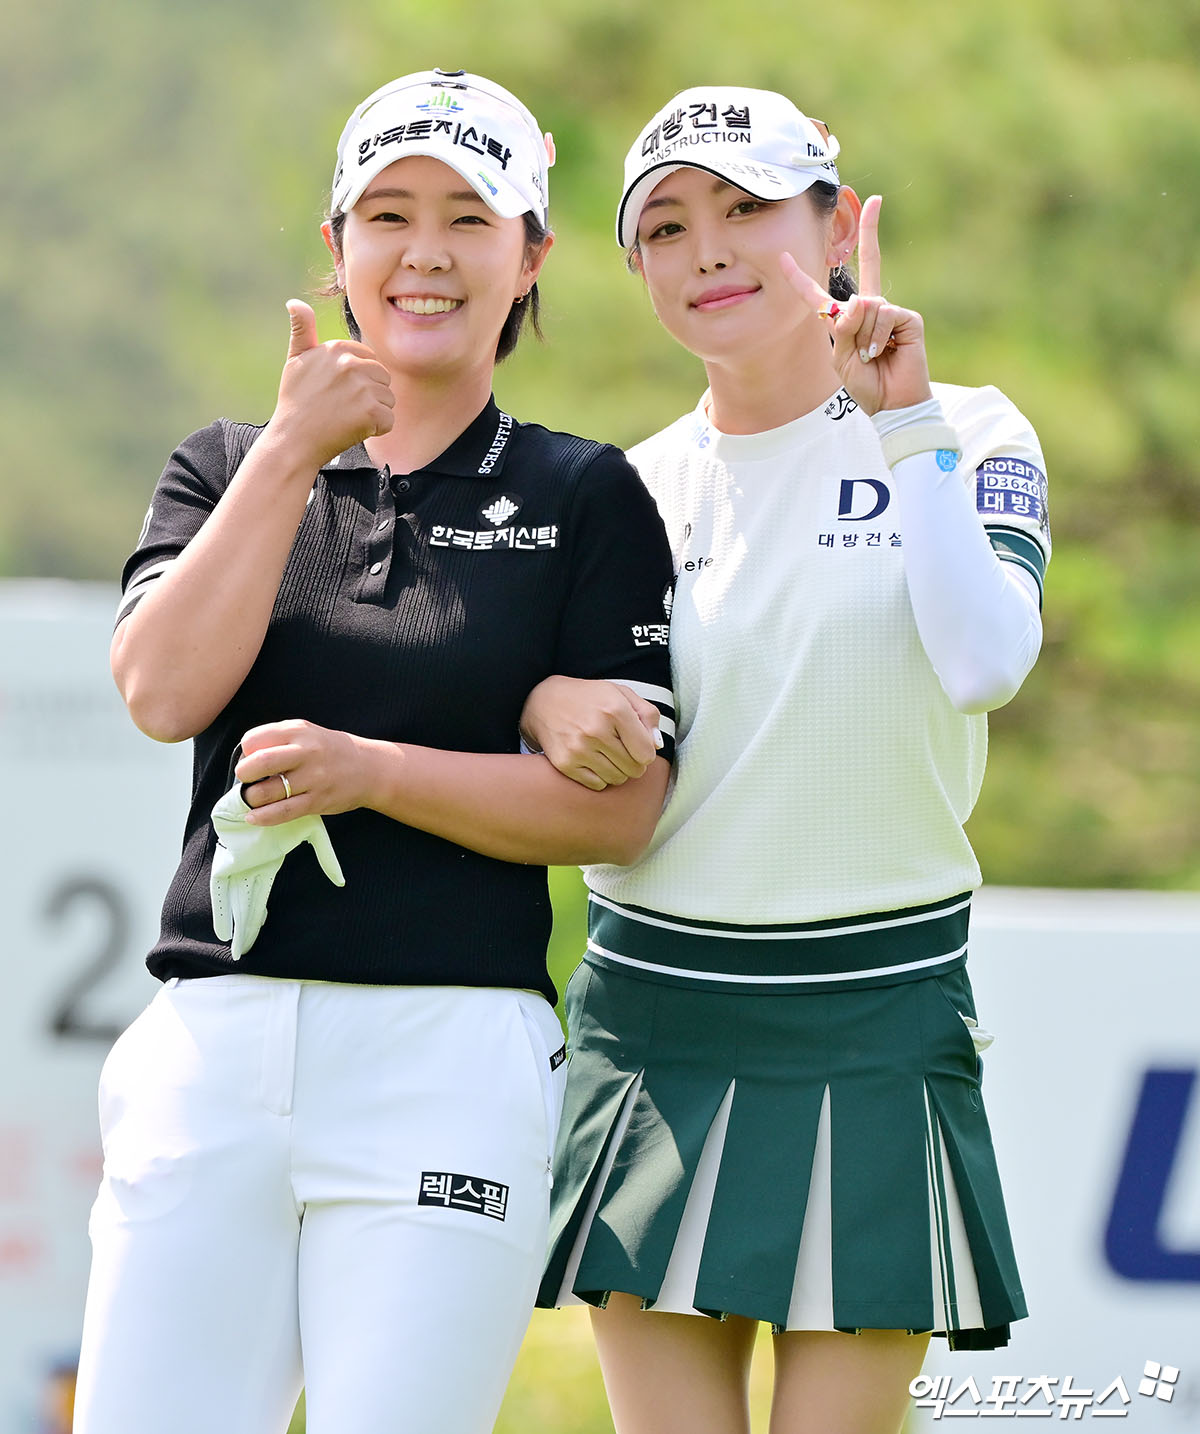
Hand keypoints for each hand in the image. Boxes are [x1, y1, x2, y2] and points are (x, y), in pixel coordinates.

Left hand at [210, 783, 344, 958]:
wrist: (266, 790)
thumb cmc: (289, 806)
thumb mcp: (311, 832)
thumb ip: (325, 855)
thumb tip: (341, 881)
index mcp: (267, 861)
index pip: (262, 891)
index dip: (259, 913)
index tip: (259, 930)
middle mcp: (251, 865)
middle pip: (249, 901)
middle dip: (246, 925)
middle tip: (242, 951)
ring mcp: (239, 864)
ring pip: (235, 899)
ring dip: (235, 923)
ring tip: (235, 948)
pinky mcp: (229, 861)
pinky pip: (222, 888)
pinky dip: (222, 909)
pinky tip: (222, 930)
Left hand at [235, 719, 374, 825]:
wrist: (369, 768)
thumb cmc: (329, 750)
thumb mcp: (305, 732)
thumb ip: (277, 739)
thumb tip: (244, 759)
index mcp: (298, 730)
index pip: (254, 739)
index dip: (245, 752)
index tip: (250, 760)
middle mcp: (305, 752)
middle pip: (259, 762)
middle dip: (244, 774)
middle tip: (247, 780)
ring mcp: (312, 778)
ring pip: (267, 792)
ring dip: (251, 798)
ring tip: (253, 799)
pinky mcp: (317, 801)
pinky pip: (283, 812)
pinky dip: (262, 817)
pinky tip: (253, 817)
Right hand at [265, 300, 395, 468]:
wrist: (293, 440)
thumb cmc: (295, 402)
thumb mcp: (295, 360)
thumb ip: (302, 330)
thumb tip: (295, 302)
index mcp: (337, 348)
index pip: (369, 360)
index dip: (358, 380)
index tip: (337, 391)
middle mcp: (351, 364)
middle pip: (382, 378)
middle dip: (369, 394)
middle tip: (342, 407)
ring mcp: (362, 388)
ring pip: (388, 399)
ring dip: (373, 413)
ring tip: (347, 418)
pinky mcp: (371, 412)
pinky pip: (389, 420)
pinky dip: (376, 430)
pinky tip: (354, 430)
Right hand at [520, 676, 662, 790]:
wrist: (544, 702)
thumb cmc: (589, 698)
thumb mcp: (621, 694)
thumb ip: (647, 715)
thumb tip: (657, 744)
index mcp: (615, 710)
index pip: (646, 753)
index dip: (646, 752)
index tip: (638, 745)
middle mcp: (596, 731)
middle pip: (634, 769)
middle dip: (634, 763)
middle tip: (623, 750)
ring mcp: (578, 749)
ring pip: (617, 779)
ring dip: (618, 771)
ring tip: (608, 755)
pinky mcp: (565, 764)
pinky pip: (597, 785)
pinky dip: (600, 777)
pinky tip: (593, 761)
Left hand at [779, 195, 931, 415]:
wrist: (892, 404)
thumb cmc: (866, 384)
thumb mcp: (841, 358)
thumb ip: (841, 330)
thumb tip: (858, 302)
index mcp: (845, 321)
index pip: (819, 295)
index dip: (799, 278)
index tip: (782, 256)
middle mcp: (869, 309)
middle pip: (866, 269)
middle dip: (868, 241)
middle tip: (874, 218)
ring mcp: (889, 311)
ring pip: (865, 306)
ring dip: (862, 336)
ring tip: (871, 356)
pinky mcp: (907, 319)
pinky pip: (882, 316)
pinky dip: (877, 338)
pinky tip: (884, 353)